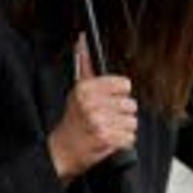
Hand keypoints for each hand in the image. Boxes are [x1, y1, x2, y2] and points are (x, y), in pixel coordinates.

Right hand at [48, 62, 138, 181]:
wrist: (61, 152)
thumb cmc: (72, 122)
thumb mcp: (77, 92)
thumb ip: (85, 66)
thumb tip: (81, 40)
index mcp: (85, 89)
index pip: (124, 84)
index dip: (120, 95)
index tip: (110, 101)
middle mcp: (91, 104)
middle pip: (131, 104)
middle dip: (121, 114)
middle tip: (107, 119)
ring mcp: (99, 122)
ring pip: (132, 122)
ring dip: (122, 129)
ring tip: (107, 130)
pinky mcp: (106, 139)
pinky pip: (129, 138)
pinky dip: (122, 142)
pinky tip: (108, 140)